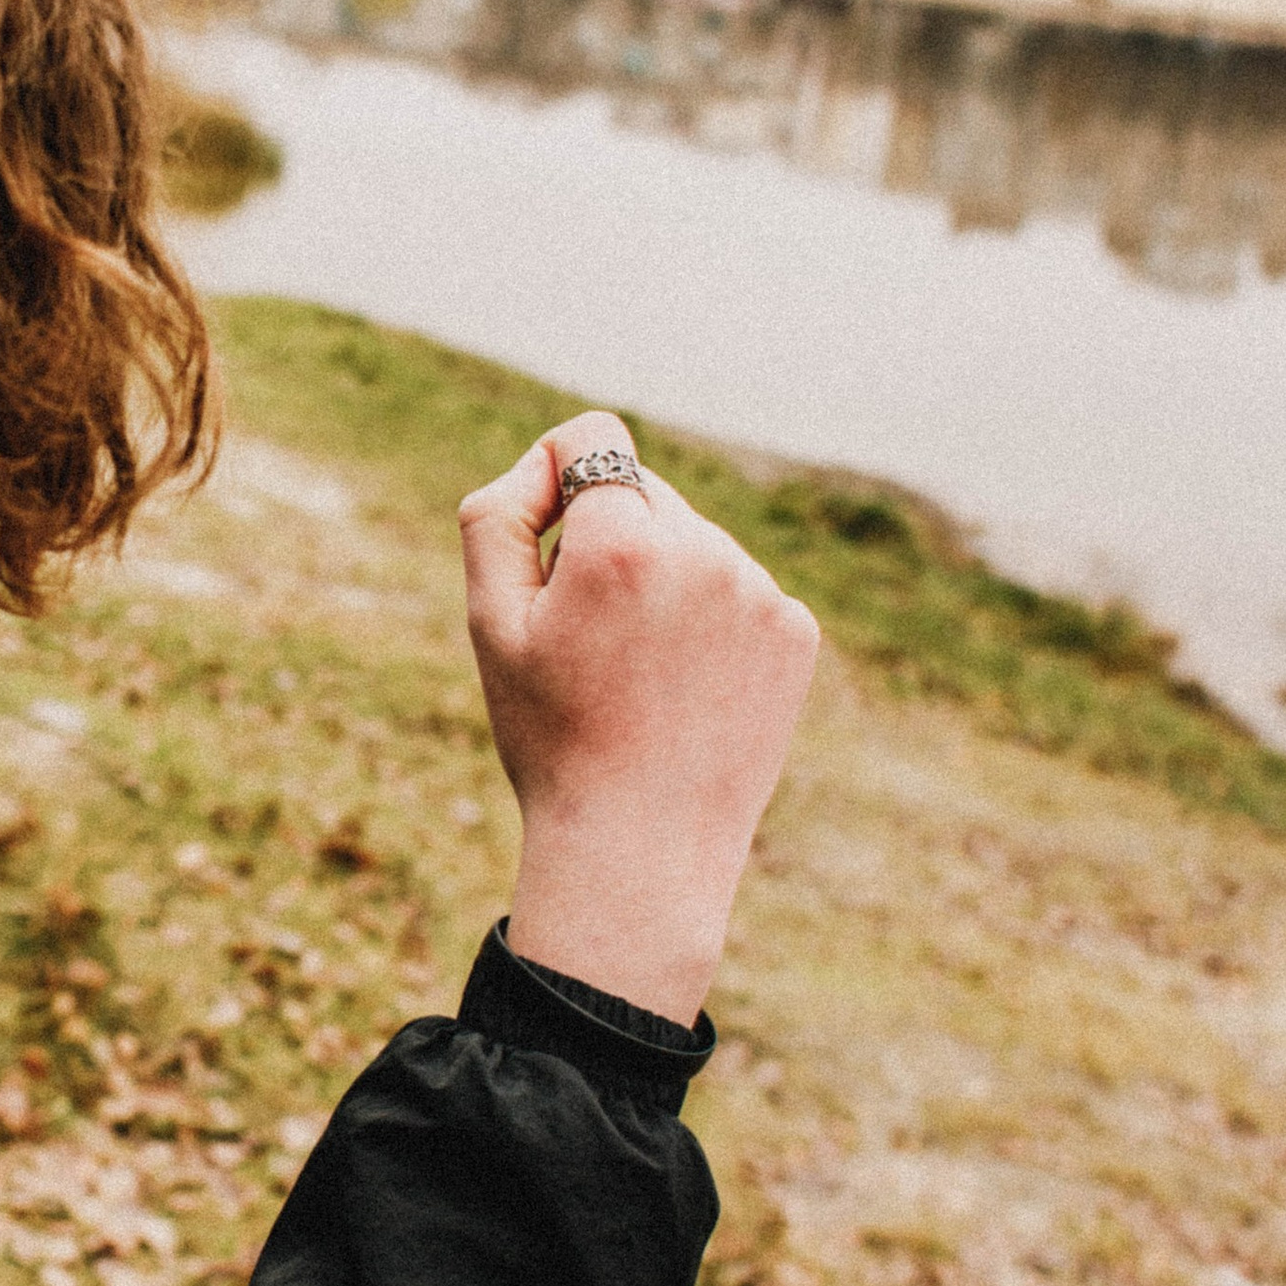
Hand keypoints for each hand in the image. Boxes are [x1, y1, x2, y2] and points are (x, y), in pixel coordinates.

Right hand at [457, 410, 817, 1026]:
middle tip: (586, 638)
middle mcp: (702, 549)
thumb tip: (550, 460)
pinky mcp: (795, 630)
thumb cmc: (551, 736)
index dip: (553, 480)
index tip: (544, 550)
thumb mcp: (490, 622)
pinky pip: (737, 590)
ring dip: (660, 581)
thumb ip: (498, 513)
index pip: (592, 437)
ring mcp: (759, 590)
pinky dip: (707, 622)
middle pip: (642, 493)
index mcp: (621, 541)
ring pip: (692, 543)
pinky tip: (685, 688)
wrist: (640, 848)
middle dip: (608, 541)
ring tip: (639, 674)